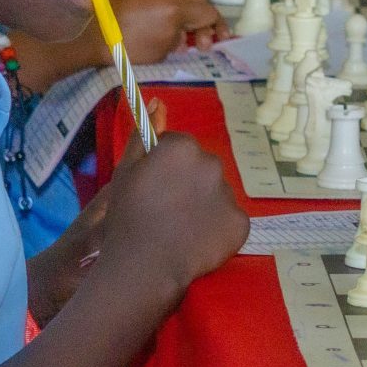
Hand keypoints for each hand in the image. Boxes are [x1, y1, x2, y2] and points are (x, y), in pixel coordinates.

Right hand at [83, 133, 247, 299]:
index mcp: (183, 147)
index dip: (163, 168)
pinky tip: (195, 242)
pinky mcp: (241, 223)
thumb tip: (157, 102)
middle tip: (166, 210)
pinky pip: (229, 221)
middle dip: (187, 184)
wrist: (144, 264)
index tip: (153, 187)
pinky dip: (217, 230)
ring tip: (180, 230)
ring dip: (203, 206)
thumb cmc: (128, 216)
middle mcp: (212, 163)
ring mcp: (229, 194)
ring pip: (216, 194)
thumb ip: (143, 135)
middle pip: (201, 168)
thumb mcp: (125, 172)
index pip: (178, 147)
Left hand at [111, 0, 228, 63]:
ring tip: (183, 30)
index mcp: (177, 9)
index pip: (209, 13)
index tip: (211, 44)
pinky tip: (167, 21)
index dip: (215, 29)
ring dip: (190, 8)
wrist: (88, 31)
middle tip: (200, 36)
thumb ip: (180, 40)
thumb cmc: (125, 47)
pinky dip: (175, 4)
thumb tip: (185, 37)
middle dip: (204, 15)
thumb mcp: (160, 51)